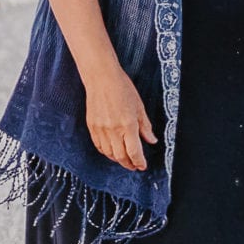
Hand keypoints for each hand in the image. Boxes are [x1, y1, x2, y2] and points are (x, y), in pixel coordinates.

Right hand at [81, 56, 155, 171]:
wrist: (101, 78)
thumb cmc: (122, 88)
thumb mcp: (139, 106)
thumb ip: (145, 126)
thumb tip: (151, 140)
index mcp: (128, 124)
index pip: (134, 152)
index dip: (139, 162)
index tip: (143, 166)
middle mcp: (113, 130)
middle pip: (121, 156)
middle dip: (129, 164)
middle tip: (135, 166)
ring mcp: (101, 129)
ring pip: (109, 153)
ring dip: (118, 159)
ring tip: (124, 159)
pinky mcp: (92, 127)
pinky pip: (99, 146)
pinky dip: (106, 152)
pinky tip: (112, 151)